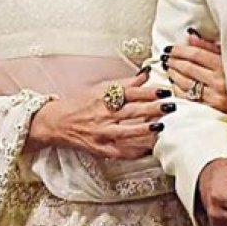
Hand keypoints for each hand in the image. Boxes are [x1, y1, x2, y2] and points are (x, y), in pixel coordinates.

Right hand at [27, 71, 175, 160]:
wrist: (56, 121)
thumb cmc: (81, 103)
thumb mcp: (101, 88)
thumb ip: (126, 83)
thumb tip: (145, 74)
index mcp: (104, 96)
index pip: (130, 92)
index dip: (148, 92)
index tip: (164, 92)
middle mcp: (103, 114)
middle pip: (131, 111)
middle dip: (152, 109)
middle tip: (170, 107)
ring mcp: (101, 132)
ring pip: (126, 132)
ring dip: (145, 130)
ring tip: (161, 127)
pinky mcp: (99, 148)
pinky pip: (119, 152)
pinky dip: (134, 152)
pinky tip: (148, 149)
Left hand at [163, 30, 226, 114]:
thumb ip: (209, 47)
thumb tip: (190, 37)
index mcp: (225, 67)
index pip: (196, 54)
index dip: (180, 50)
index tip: (171, 48)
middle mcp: (219, 82)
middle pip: (188, 68)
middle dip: (174, 61)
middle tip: (167, 57)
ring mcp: (213, 98)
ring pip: (185, 83)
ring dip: (173, 74)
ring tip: (169, 67)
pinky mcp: (209, 110)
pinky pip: (186, 97)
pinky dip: (177, 89)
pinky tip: (174, 83)